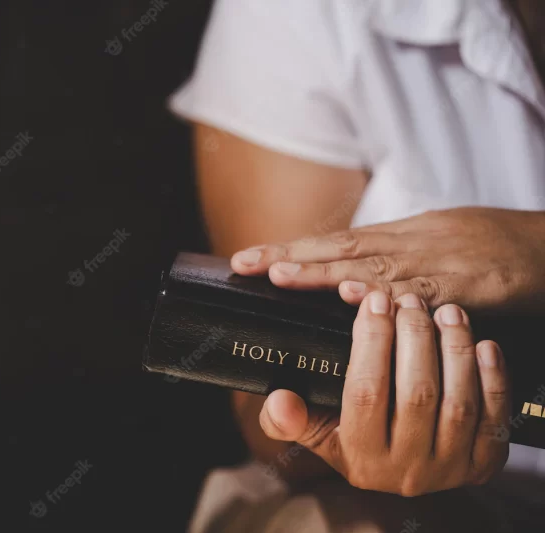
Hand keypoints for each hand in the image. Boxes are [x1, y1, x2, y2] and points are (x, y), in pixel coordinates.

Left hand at [231, 207, 544, 310]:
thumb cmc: (489, 243)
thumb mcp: (432, 242)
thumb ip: (390, 256)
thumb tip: (348, 274)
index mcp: (399, 236)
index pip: (333, 240)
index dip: (289, 249)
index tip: (247, 258)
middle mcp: (409, 245)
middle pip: (339, 248)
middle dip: (290, 257)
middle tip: (246, 264)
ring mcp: (435, 264)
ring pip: (370, 267)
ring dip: (323, 271)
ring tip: (282, 276)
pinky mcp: (464, 287)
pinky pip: (420, 294)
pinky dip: (386, 295)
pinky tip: (356, 298)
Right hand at [258, 292, 509, 495]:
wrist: (405, 476)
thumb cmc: (354, 441)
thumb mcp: (316, 433)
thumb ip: (289, 418)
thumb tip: (276, 400)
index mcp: (361, 458)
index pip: (366, 393)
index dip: (371, 342)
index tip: (374, 301)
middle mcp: (407, 470)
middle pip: (417, 394)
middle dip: (416, 337)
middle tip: (410, 300)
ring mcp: (450, 469)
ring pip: (459, 402)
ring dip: (455, 349)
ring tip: (445, 311)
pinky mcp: (484, 464)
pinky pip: (495, 418)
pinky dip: (493, 377)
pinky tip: (482, 343)